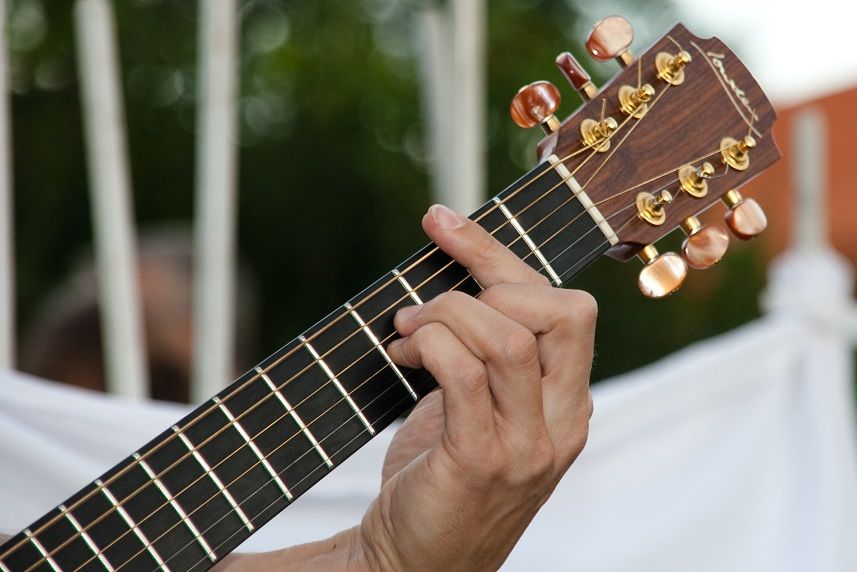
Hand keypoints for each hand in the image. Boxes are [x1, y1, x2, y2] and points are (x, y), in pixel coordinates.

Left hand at [357, 204, 596, 569]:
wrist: (417, 561)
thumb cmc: (443, 474)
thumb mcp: (479, 405)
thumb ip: (484, 349)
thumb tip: (451, 272)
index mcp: (568, 403)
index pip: (565, 306)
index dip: (502, 255)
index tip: (444, 223)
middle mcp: (562, 423)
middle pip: (560, 311)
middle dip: (484, 278)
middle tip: (426, 300)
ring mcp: (528, 446)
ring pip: (506, 336)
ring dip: (443, 313)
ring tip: (406, 330)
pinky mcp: (482, 462)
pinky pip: (463, 372)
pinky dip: (428, 343)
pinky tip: (402, 352)